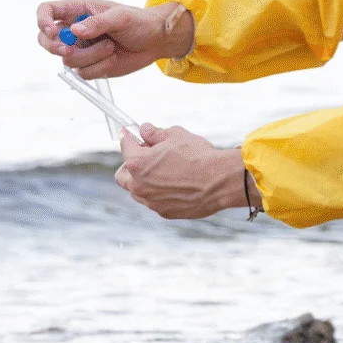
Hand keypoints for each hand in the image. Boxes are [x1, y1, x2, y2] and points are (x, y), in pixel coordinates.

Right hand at [36, 0, 192, 78]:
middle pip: (46, 40)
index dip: (43, 21)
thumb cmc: (139, 22)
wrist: (155, 41)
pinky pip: (82, 73)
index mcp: (78, 10)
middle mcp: (75, 29)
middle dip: (55, 47)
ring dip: (90, 57)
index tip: (53, 31)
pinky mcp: (90, 65)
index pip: (47, 11)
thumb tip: (75, 30)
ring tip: (110, 47)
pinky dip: (98, 68)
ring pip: (67, 60)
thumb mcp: (121, 17)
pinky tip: (113, 59)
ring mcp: (81, 49)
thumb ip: (98, 23)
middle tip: (70, 49)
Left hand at [114, 126, 248, 219]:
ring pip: (138, 191)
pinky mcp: (164, 212)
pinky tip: (176, 185)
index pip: (125, 146)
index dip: (128, 137)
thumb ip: (155, 133)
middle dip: (129, 165)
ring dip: (144, 181)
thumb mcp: (176, 136)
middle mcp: (139, 185)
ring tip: (164, 172)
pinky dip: (159, 193)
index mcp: (137, 163)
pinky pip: (155, 201)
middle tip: (145, 156)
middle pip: (122, 176)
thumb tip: (145, 130)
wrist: (220, 181)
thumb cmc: (198, 156)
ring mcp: (151, 201)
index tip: (128, 133)